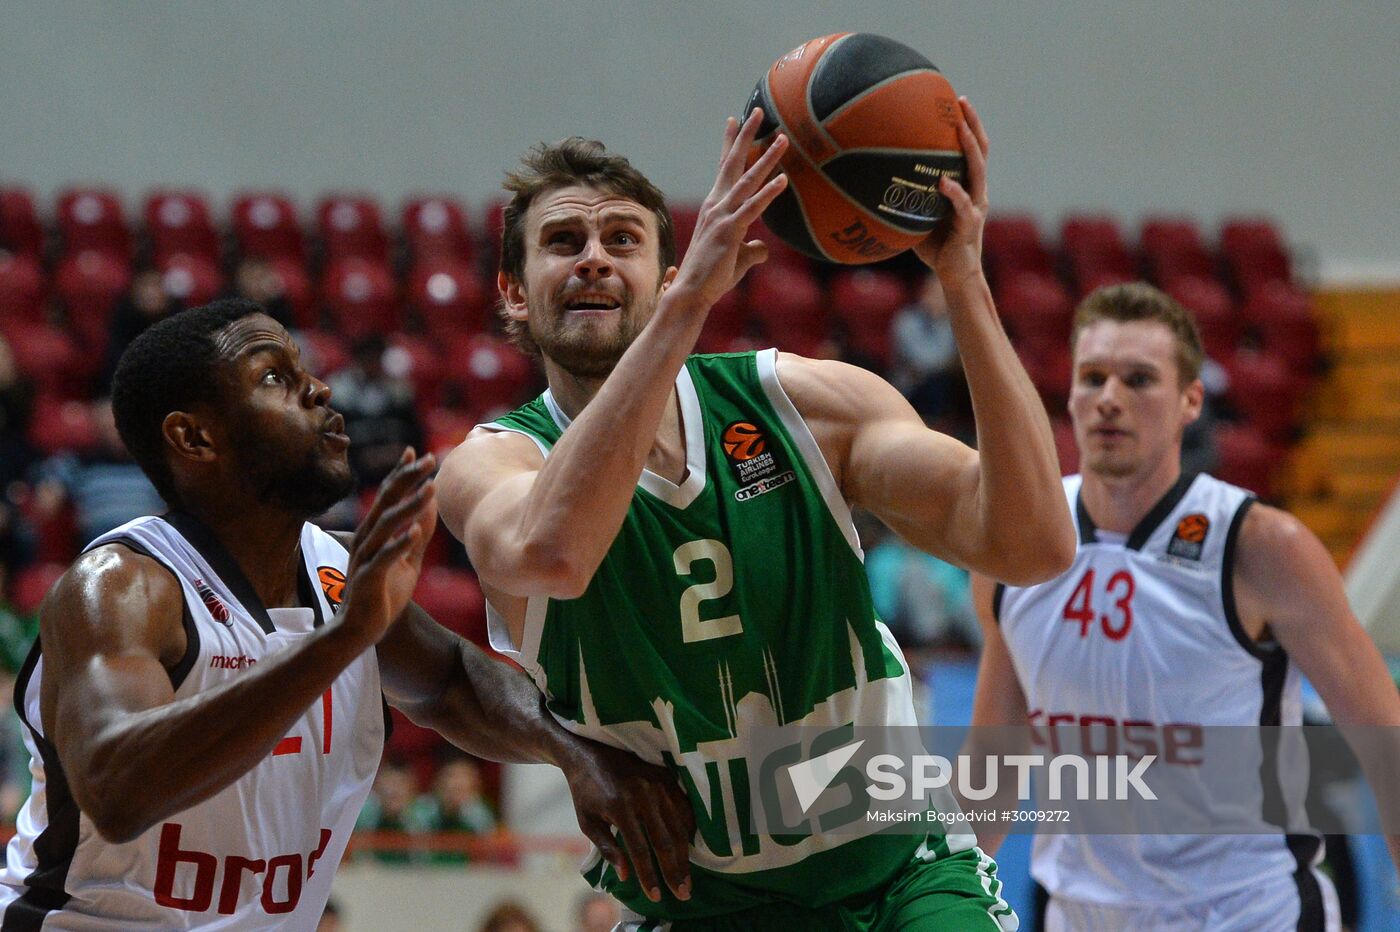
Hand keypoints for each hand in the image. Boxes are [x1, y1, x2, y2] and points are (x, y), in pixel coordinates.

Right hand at [339, 449, 437, 643]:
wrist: (360, 631)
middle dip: (407, 479)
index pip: (388, 496)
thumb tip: (431, 504)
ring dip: (408, 506)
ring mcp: (365, 558)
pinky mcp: (368, 579)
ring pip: (386, 525)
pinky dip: (398, 544)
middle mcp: (366, 539)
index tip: (417, 451)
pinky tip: (414, 532)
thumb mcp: (408, 560)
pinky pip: (384, 558)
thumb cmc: (383, 594)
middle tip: (429, 459)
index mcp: (374, 532)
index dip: (401, 473)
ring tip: (429, 489)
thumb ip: (419, 533)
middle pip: (386, 502)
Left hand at [562, 738, 694, 902]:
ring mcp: (658, 784)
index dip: (649, 875)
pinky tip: (689, 846)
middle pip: (665, 841)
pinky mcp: (667, 776)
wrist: (590, 750)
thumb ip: (606, 847)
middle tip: (683, 894)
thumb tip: (626, 874)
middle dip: (675, 871)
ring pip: (679, 825)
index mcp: (620, 807)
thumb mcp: (586, 821)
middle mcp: (643, 795)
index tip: (656, 896)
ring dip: (685, 855)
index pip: (640, 850)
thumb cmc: (586, 790)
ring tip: (687, 877)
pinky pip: (684, 807)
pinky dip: (689, 829)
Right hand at [668, 109, 789, 309]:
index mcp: (715, 206)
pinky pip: (753, 207)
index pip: (724, 168)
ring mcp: (722, 216)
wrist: (692, 293)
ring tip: (783, 138)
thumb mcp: (736, 258)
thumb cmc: (712, 277)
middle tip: (758, 111)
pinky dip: (769, 192)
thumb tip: (763, 248)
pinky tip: (783, 179)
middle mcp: (716, 205)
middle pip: (733, 162)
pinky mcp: (730, 231)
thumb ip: (752, 249)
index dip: (730, 143)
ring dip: (766, 157)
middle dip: (747, 135)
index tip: (735, 119)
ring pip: (747, 180)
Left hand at [914, 97, 989, 286]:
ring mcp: (976, 206)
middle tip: (961, 100)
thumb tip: (873, 184)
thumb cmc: (937, 247)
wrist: (956, 276)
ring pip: (978, 170)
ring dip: (969, 147)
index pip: (970, 150)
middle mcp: (976, 191)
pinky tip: (942, 182)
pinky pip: (963, 205)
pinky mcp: (970, 224)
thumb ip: (907, 198)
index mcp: (967, 187)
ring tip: (959, 128)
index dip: (967, 125)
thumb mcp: (918, 217)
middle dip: (973, 124)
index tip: (955, 101)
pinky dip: (953, 192)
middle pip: (980, 150)